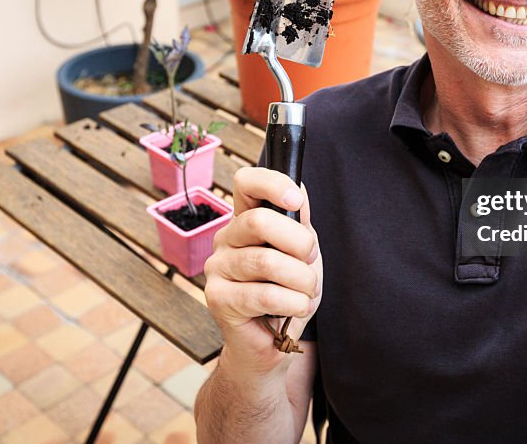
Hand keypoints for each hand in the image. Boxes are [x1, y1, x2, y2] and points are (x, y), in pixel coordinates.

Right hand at [203, 167, 321, 374]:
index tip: (296, 201)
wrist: (274, 344)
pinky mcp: (218, 299)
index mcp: (245, 219)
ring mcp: (217, 268)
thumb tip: (298, 190)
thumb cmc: (288, 293)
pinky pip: (265, 294)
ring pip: (267, 261)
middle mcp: (225, 238)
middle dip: (299, 243)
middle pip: (260, 221)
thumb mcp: (302, 252)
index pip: (246, 181)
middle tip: (309, 262)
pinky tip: (296, 308)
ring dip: (301, 279)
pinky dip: (294, 302)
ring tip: (305, 292)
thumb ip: (299, 222)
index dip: (272, 183)